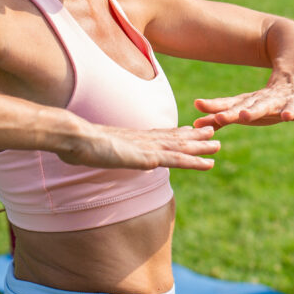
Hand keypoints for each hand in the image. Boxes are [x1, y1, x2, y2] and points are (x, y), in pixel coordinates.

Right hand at [57, 123, 219, 170]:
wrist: (75, 138)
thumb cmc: (77, 144)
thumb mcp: (93, 147)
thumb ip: (101, 149)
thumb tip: (96, 150)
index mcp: (133, 138)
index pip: (159, 134)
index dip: (175, 133)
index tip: (189, 130)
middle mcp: (144, 140)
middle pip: (174, 137)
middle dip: (194, 136)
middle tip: (213, 132)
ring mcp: (148, 148)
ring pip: (181, 147)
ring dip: (201, 147)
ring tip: (218, 145)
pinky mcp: (149, 158)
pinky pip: (177, 160)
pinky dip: (194, 162)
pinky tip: (208, 164)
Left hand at [193, 83, 293, 128]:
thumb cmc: (264, 100)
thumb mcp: (243, 109)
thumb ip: (221, 118)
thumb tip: (195, 124)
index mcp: (247, 102)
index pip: (228, 104)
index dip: (215, 107)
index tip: (198, 105)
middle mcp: (260, 100)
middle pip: (243, 106)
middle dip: (231, 112)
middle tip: (219, 117)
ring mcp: (279, 101)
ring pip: (266, 106)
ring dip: (255, 111)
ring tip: (244, 116)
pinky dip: (291, 111)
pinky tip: (287, 117)